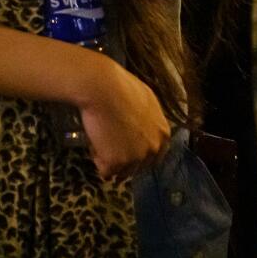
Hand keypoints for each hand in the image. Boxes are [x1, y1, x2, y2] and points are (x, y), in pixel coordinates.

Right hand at [77, 56, 170, 179]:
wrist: (102, 88)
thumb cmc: (120, 86)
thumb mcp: (145, 100)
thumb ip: (148, 118)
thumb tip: (141, 125)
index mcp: (163, 134)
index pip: (155, 155)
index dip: (139, 152)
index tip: (126, 148)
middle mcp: (153, 149)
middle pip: (139, 167)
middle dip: (125, 159)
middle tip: (109, 145)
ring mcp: (135, 158)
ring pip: (122, 171)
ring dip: (110, 159)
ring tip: (99, 139)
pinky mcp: (116, 163)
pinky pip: (105, 171)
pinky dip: (97, 159)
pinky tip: (94, 142)